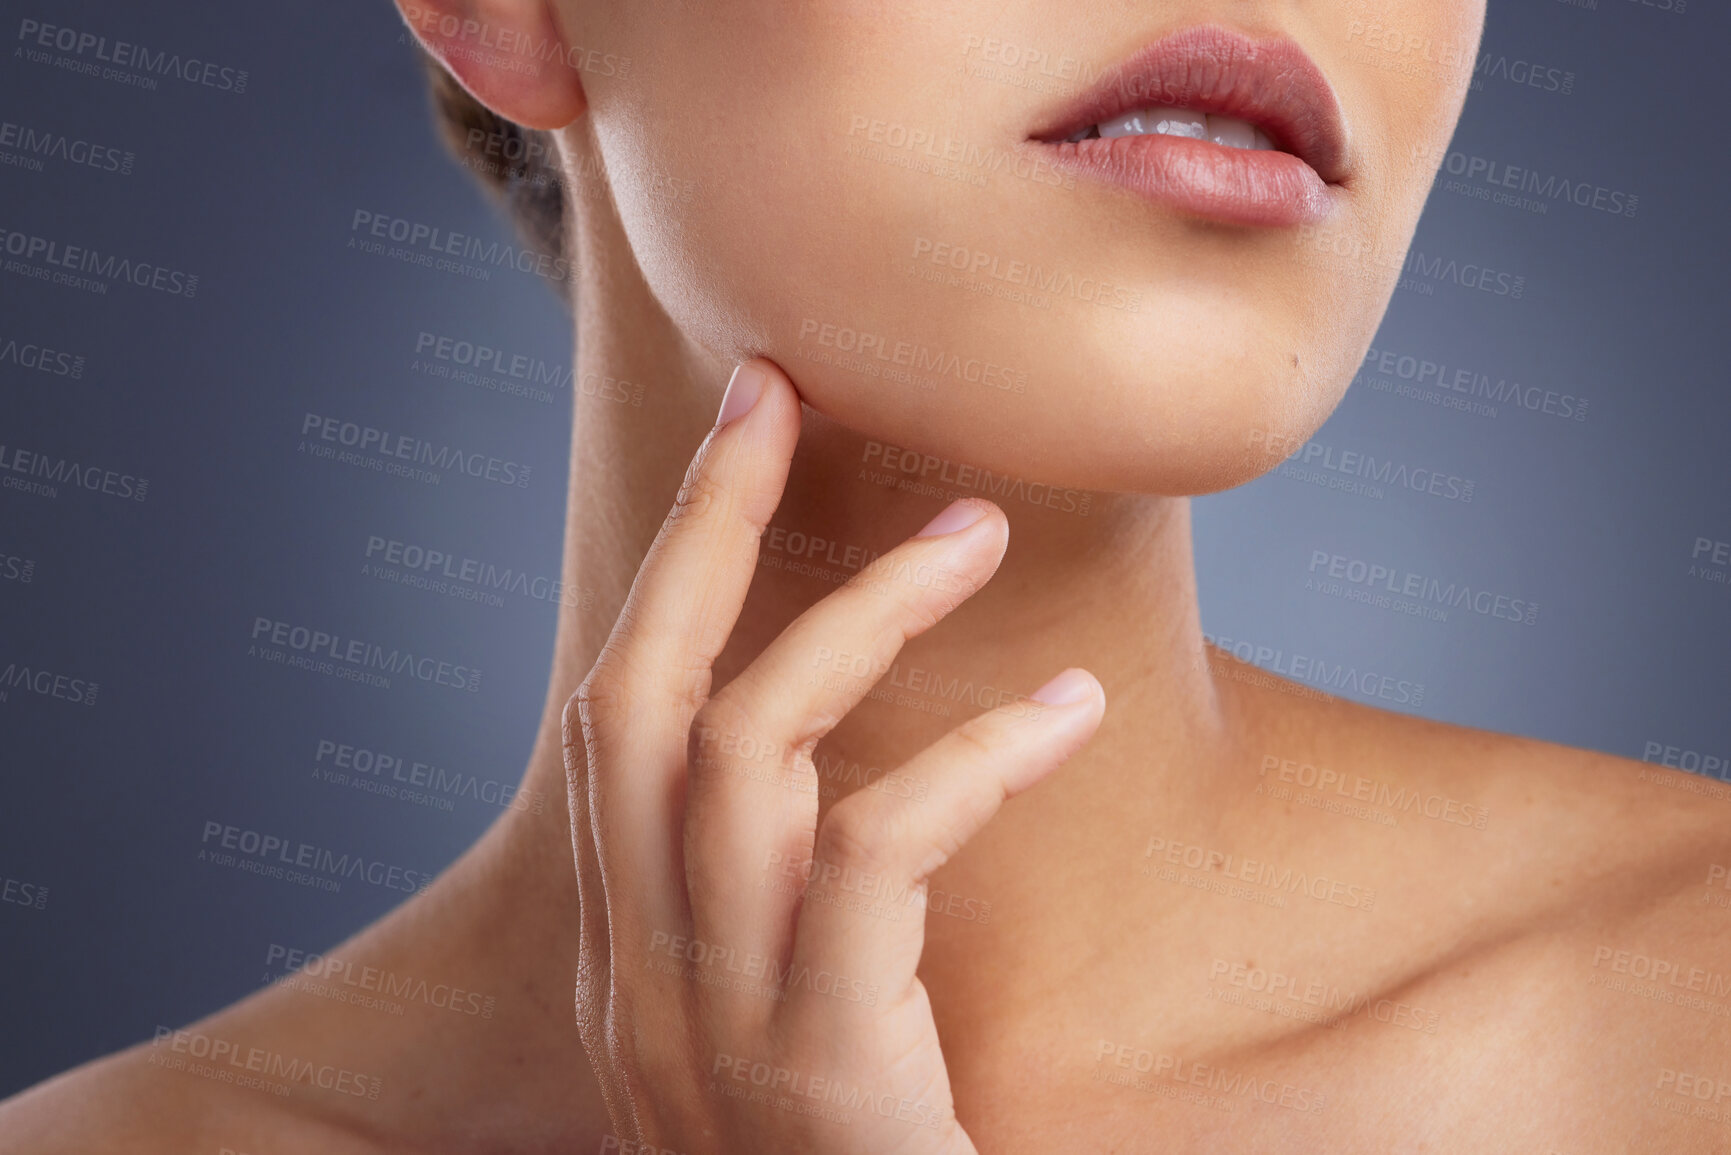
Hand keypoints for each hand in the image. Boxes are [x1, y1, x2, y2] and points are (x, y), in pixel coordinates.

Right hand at [563, 358, 1105, 1153]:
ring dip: (858, 615)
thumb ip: (789, 915)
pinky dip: (969, 758)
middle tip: (785, 392)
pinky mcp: (816, 1070)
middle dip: (704, 530)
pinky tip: (1068, 711)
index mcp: (632, 960)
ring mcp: (712, 1027)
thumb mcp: (793, 1040)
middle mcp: (643, 979)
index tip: (740, 434)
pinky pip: (872, 853)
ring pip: (742, 750)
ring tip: (970, 528)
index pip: (614, 720)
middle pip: (641, 696)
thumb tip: (859, 770)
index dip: (672, 570)